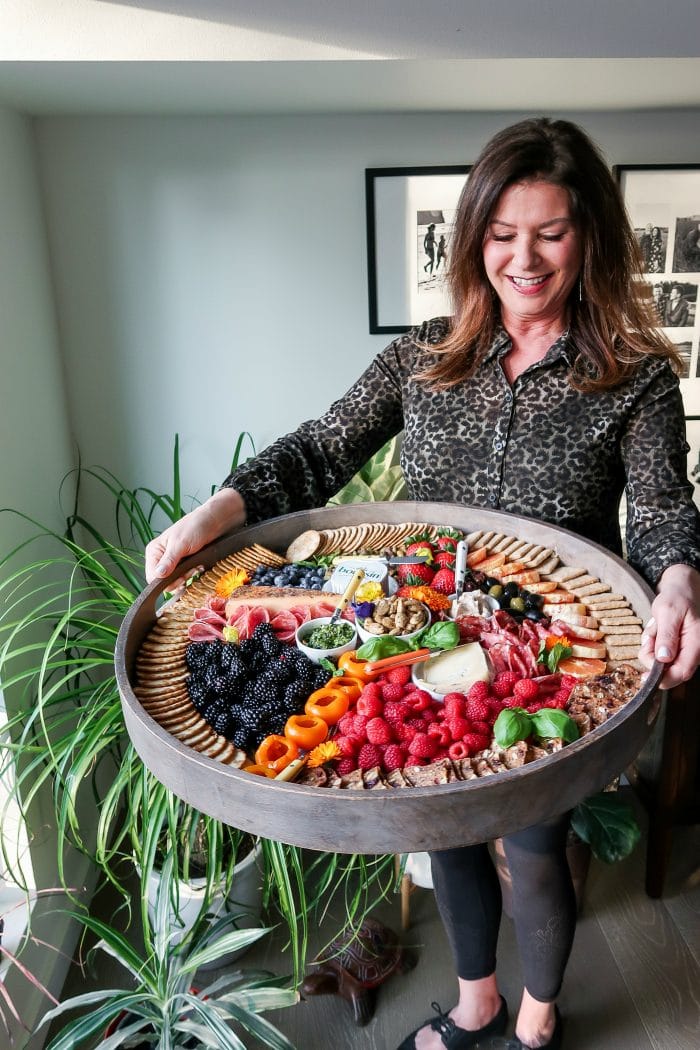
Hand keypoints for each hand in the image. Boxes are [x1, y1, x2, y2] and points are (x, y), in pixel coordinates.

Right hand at [144, 488, 245, 583]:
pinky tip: (198, 568)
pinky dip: (191, 575)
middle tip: (191, 571)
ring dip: (186, 577)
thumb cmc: (196, 526)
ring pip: (174, 581)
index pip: (152, 576)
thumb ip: (169, 560)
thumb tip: (158, 575)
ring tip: (196, 568)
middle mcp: (161, 557)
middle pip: (163, 581)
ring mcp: (172, 561)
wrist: (214, 521)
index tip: (181, 578)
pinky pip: (183, 577)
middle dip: (178, 579)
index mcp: (154, 551)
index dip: (165, 581)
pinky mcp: (184, 564)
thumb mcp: (181, 544)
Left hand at [639, 563, 699, 687]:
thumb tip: (664, 658)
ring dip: (651, 647)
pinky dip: (652, 643)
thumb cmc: (678, 597)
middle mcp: (693, 651)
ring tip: (655, 628)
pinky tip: (656, 630)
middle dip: (652, 657)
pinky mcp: (677, 648)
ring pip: (662, 662)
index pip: (682, 672)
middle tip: (650, 637)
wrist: (681, 588)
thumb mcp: (668, 612)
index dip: (664, 679)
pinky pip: (659, 654)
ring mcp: (685, 650)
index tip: (645, 677)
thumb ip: (667, 636)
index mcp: (696, 643)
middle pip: (670, 671)